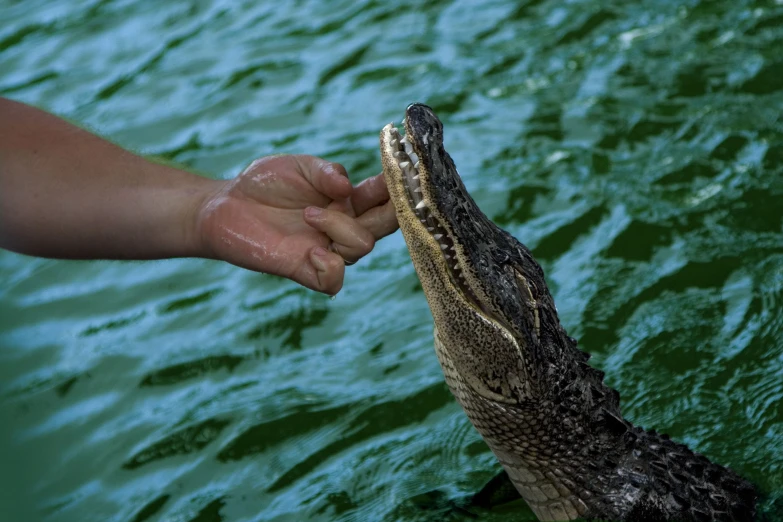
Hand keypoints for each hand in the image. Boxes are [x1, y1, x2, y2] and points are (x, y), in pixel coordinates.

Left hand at [197, 154, 397, 293]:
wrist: (224, 204)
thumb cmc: (264, 183)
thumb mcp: (299, 166)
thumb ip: (325, 172)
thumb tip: (346, 187)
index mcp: (348, 201)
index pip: (385, 198)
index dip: (400, 187)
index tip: (402, 171)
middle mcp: (343, 226)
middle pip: (386, 224)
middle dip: (390, 209)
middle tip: (374, 194)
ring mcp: (326, 249)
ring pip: (361, 246)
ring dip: (339, 226)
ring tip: (308, 213)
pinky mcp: (303, 269)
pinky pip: (333, 280)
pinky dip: (329, 266)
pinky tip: (310, 251)